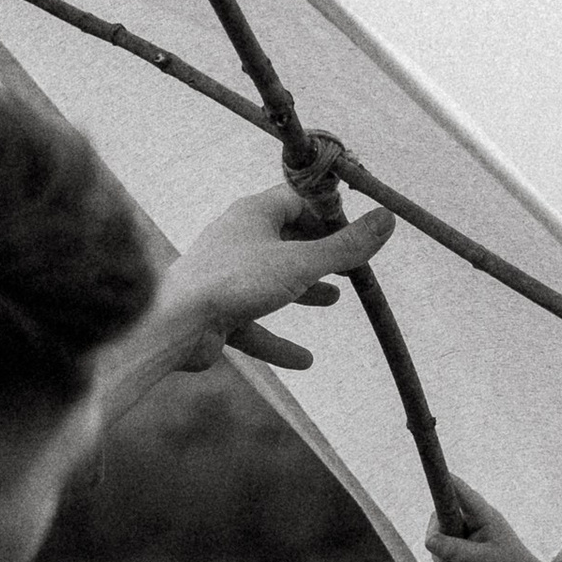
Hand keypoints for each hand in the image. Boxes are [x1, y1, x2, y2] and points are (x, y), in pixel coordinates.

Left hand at [123, 186, 396, 394]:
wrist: (175, 322)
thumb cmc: (236, 281)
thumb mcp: (301, 263)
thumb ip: (345, 247)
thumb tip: (387, 219)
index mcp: (254, 213)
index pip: (298, 199)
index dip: (329, 212)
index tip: (358, 229)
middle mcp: (238, 238)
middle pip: (287, 238)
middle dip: (321, 252)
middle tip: (353, 265)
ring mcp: (227, 275)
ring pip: (273, 280)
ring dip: (304, 290)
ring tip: (334, 299)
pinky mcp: (218, 312)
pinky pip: (255, 324)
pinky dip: (279, 340)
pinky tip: (306, 362)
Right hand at [423, 476, 559, 561]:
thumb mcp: (479, 559)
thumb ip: (454, 550)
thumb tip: (429, 540)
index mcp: (482, 514)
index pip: (461, 492)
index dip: (446, 483)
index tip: (436, 474)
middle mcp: (470, 518)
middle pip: (439, 519)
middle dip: (439, 545)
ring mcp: (463, 530)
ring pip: (437, 539)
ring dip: (443, 561)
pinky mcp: (459, 544)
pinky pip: (440, 552)